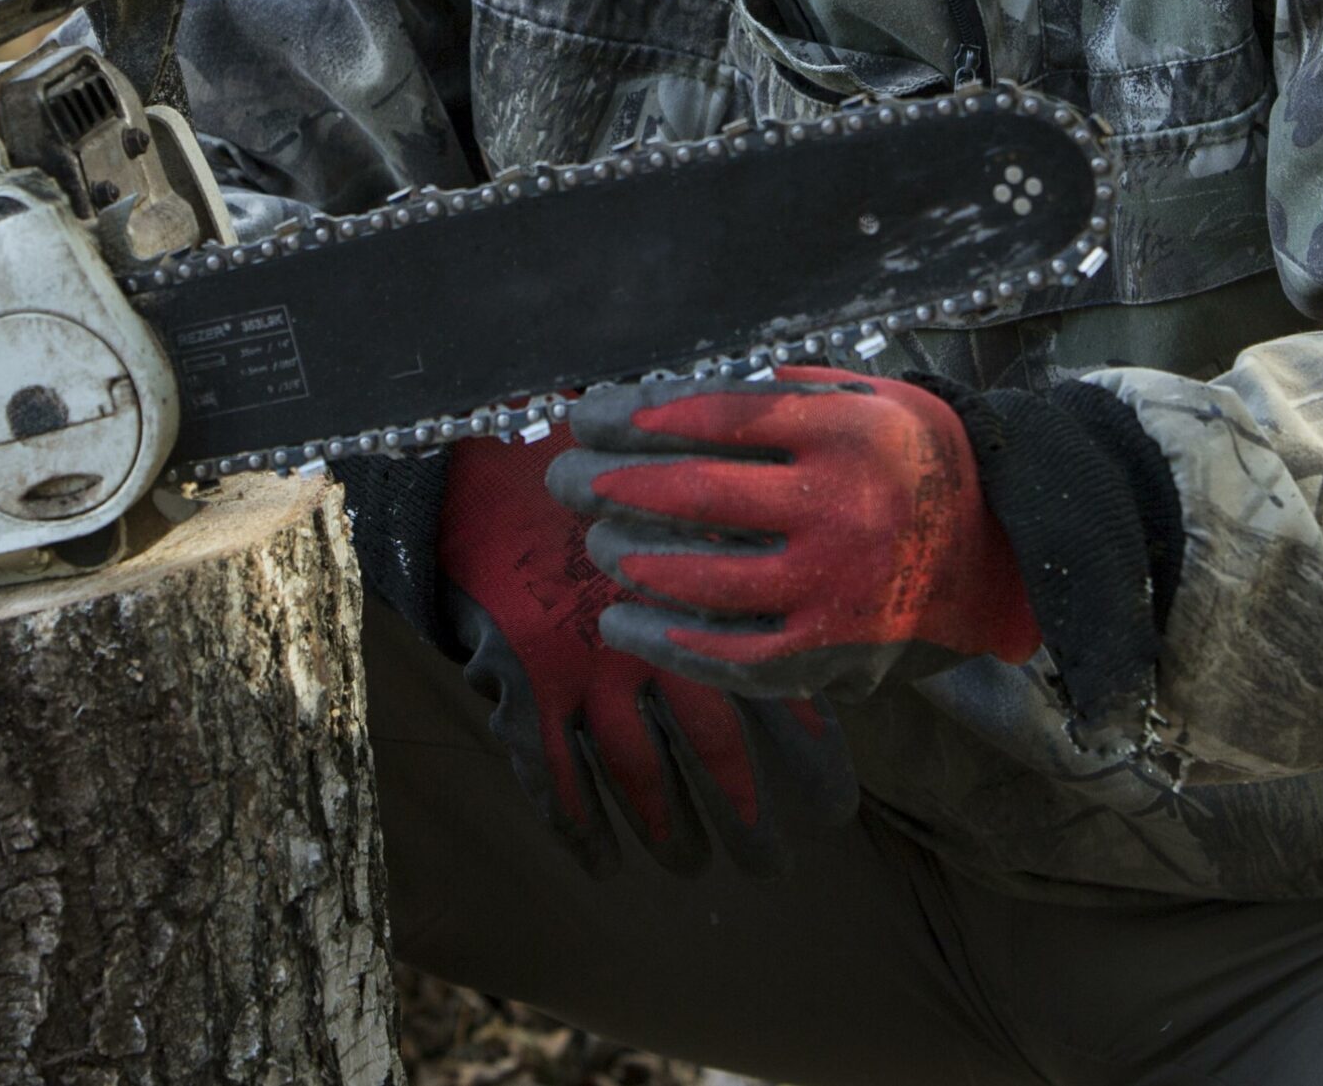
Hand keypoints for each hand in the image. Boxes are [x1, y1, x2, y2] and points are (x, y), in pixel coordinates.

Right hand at [439, 427, 855, 877]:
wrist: (489, 454)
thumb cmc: (598, 465)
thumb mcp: (685, 499)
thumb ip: (738, 557)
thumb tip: (808, 620)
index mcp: (709, 598)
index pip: (776, 695)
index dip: (808, 759)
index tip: (832, 811)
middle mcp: (658, 641)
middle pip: (720, 752)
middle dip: (750, 816)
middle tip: (772, 865)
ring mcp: (588, 666)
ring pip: (640, 774)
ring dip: (668, 830)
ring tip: (691, 867)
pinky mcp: (526, 678)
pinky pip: (553, 770)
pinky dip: (576, 824)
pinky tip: (598, 862)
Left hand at [547, 368, 1043, 699]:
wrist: (1009, 548)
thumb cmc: (909, 459)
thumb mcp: (861, 395)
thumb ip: (769, 393)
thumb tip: (648, 400)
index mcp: (847, 431)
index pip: (711, 417)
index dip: (633, 417)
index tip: (587, 418)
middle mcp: (845, 509)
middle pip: (693, 494)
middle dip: (608, 484)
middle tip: (565, 479)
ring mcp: (840, 588)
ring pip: (702, 578)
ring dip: (628, 558)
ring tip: (597, 541)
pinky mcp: (836, 653)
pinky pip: (732, 655)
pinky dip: (666, 641)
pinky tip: (621, 619)